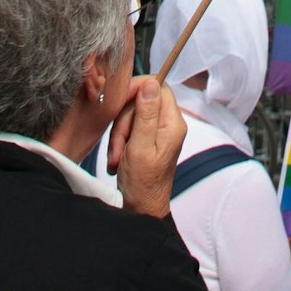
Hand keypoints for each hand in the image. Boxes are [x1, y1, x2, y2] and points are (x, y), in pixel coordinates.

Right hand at [108, 77, 186, 219]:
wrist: (142, 207)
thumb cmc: (143, 183)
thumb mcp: (140, 146)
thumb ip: (146, 114)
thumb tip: (151, 83)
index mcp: (172, 123)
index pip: (158, 87)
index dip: (137, 89)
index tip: (119, 102)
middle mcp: (169, 124)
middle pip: (141, 101)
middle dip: (123, 121)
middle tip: (119, 145)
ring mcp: (158, 132)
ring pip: (132, 116)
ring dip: (119, 135)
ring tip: (118, 157)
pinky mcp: (148, 139)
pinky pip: (129, 129)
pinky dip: (120, 142)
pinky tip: (119, 159)